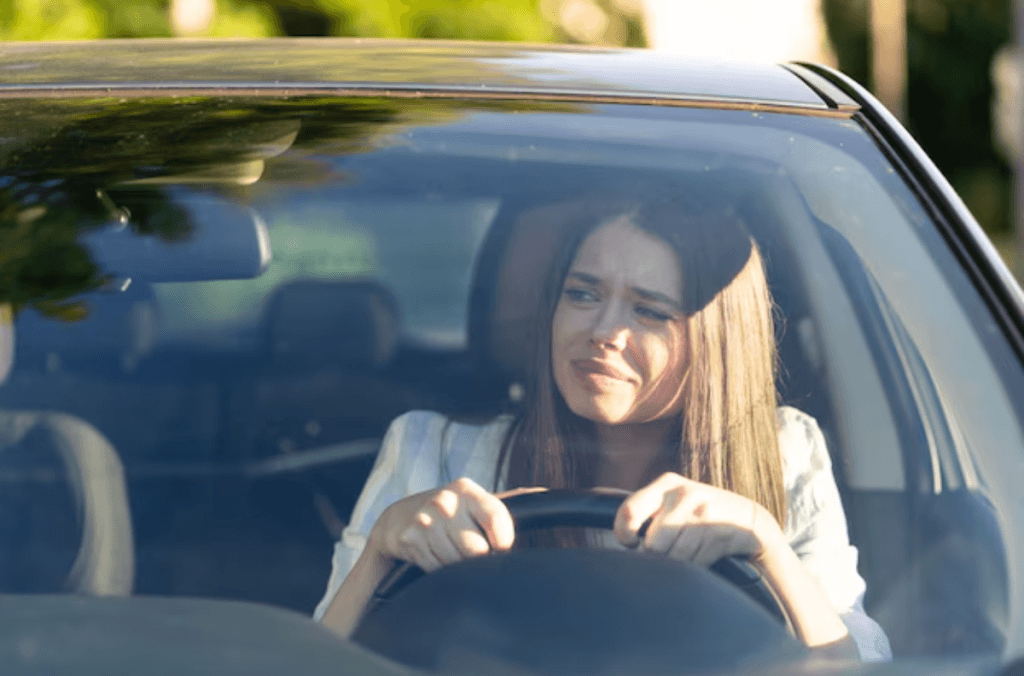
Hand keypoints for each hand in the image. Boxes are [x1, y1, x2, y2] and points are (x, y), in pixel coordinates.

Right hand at [367, 477, 514, 572]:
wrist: (398, 518)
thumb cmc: (449, 513)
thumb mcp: (473, 501)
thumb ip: (506, 501)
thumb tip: (544, 492)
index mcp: (467, 490)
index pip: (497, 520)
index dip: (502, 543)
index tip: (498, 548)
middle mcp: (446, 501)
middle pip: (477, 550)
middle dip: (478, 560)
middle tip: (471, 554)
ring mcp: (426, 520)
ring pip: (456, 563)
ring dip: (457, 567)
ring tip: (451, 553)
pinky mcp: (410, 538)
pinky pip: (436, 569)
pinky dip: (439, 570)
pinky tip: (436, 556)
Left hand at [613, 472, 780, 566]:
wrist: (748, 519)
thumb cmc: (699, 513)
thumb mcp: (673, 502)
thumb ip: (646, 512)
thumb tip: (622, 540)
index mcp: (667, 484)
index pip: (629, 511)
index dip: (624, 534)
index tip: (631, 543)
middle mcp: (684, 495)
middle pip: (652, 543)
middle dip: (657, 554)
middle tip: (668, 548)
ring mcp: (704, 513)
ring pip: (673, 556)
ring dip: (678, 561)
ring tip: (688, 550)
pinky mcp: (721, 533)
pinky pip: (694, 563)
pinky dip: (696, 565)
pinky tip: (703, 554)